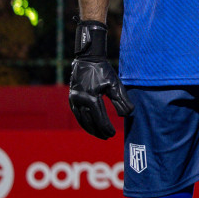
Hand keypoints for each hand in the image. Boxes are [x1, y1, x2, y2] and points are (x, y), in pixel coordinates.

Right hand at [67, 20, 132, 138]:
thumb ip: (122, 100)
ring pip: (81, 119)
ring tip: (99, 135)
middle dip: (98, 131)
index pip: (99, 118)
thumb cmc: (104, 71)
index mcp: (91, 98)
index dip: (106, 127)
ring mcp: (74, 99)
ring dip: (90, 128)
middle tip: (107, 137)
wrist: (87, 60)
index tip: (113, 134)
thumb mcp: (115, 84)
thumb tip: (127, 115)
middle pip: (89, 121)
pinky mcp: (72, 98)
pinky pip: (77, 114)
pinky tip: (89, 126)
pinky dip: (83, 121)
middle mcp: (79, 100)